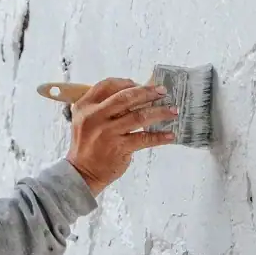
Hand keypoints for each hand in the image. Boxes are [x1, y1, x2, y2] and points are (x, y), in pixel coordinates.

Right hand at [64, 78, 177, 194]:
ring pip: (139, 116)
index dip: (127, 82)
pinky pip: (144, 138)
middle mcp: (95, 117)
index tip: (142, 85)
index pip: (107, 85)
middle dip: (148, 92)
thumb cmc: (88, 144)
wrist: (82, 172)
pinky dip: (159, 137)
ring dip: (160, 112)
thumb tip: (135, 95)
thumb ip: (103, 107)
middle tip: (163, 92)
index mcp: (85, 106)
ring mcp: (107, 132)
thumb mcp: (86, 121)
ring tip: (173, 111)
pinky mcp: (119, 147)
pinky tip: (169, 136)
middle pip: (126, 97)